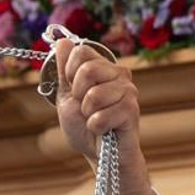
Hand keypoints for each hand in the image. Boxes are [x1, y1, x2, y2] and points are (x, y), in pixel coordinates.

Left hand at [53, 39, 154, 194]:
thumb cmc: (84, 126)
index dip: (70, 73)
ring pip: (94, 94)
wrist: (98, 153)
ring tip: (96, 120)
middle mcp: (119, 74)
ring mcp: (128, 90)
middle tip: (86, 108)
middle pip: (87, 70)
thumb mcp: (67, 97)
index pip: (80, 51)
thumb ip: (65, 71)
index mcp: (103, 67)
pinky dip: (96, 127)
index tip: (74, 91)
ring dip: (87, 114)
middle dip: (78, 95)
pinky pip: (102, 115)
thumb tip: (62, 41)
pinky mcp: (131, 110)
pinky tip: (104, 130)